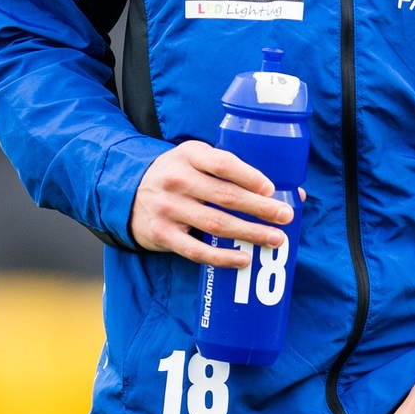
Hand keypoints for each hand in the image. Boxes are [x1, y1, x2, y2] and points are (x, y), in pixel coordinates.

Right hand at [128, 139, 292, 267]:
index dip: (249, 176)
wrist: (126, 191)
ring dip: (249, 233)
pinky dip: (222, 257)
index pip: (223, 164)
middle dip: (260, 208)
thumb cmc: (178, 173)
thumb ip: (232, 170)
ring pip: (216, 224)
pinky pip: (196, 250)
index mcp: (190, 155)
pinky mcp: (162, 234)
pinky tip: (243, 258)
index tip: (272, 189)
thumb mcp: (196, 159)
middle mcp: (177, 180)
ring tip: (275, 239)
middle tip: (286, 216)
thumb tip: (288, 189)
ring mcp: (168, 208)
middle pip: (226, 196)